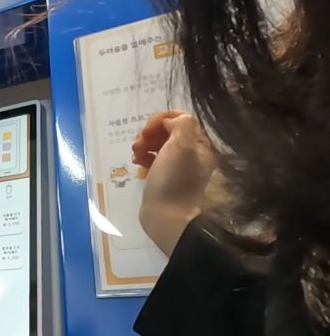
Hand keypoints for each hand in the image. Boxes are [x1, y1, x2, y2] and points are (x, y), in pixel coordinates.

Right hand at [133, 112, 214, 255]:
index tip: (148, 129)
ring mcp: (177, 165)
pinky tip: (137, 162)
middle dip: (150, 133)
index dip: (162, 119)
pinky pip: (153, 158)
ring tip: (135, 154)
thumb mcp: (181, 146)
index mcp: (199, 145)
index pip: (181, 118)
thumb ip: (181, 125)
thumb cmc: (173, 180)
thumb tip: (171, 122)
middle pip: (168, 130)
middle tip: (139, 143)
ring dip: (144, 144)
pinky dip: (143, 156)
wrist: (166, 216)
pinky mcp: (164, 176)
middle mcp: (191, 153)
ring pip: (158, 143)